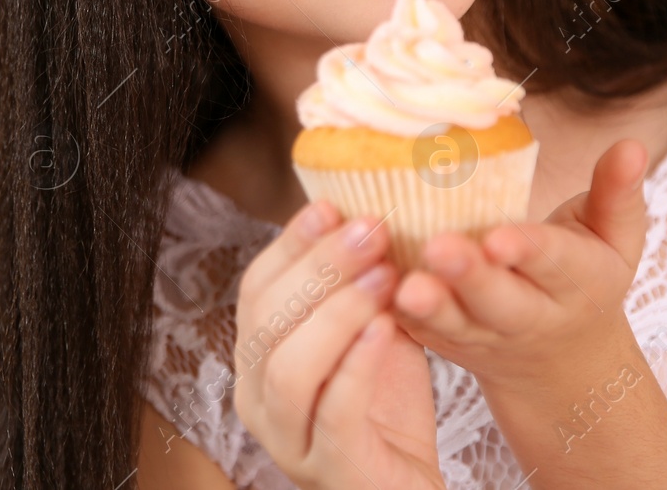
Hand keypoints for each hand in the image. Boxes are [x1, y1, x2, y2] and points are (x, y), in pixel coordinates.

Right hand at [232, 201, 445, 489]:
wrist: (409, 485)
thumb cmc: (386, 405)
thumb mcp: (370, 328)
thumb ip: (361, 282)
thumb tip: (369, 210)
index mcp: (258, 356)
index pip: (257, 287)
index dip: (292, 242)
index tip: (331, 204)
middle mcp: (256, 397)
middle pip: (268, 319)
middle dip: (320, 266)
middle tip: (371, 229)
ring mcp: (287, 438)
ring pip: (289, 366)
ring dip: (337, 311)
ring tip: (384, 276)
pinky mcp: (330, 467)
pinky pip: (333, 410)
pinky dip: (357, 362)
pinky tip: (386, 327)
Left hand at [393, 138, 649, 392]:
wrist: (561, 362)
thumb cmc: (584, 279)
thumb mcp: (615, 239)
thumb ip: (617, 193)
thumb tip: (631, 145)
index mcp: (575, 284)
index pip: (553, 264)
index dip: (527, 252)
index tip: (501, 238)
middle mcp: (528, 317)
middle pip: (499, 302)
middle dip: (470, 278)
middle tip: (440, 249)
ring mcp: (482, 336)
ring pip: (453, 325)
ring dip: (428, 307)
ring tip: (404, 285)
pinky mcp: (445, 343)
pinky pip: (417, 332)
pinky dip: (393, 315)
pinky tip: (364, 285)